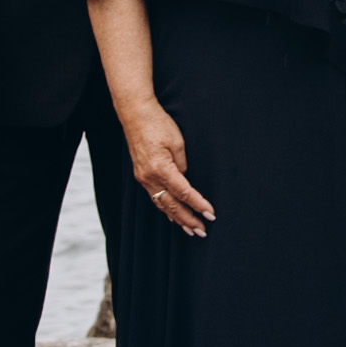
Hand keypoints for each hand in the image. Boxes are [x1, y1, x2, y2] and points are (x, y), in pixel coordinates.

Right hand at [122, 97, 212, 235]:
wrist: (135, 114)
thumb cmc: (159, 124)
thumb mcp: (178, 143)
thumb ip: (183, 165)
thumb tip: (185, 180)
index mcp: (161, 168)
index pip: (184, 193)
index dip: (198, 205)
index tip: (210, 215)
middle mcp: (149, 177)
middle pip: (171, 205)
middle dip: (188, 220)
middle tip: (202, 231)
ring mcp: (143, 178)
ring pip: (161, 205)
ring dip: (177, 218)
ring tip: (190, 230)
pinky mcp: (141, 175)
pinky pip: (154, 198)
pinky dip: (165, 209)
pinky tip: (172, 216)